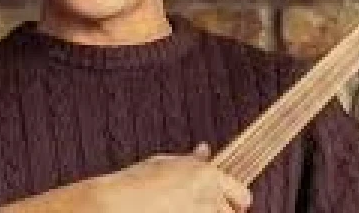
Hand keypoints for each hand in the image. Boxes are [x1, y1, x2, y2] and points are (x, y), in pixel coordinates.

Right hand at [92, 143, 251, 212]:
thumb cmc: (136, 183)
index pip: (243, 195)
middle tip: (202, 207)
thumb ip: (191, 161)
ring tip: (185, 210)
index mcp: (208, 177)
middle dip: (220, 212)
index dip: (237, 200)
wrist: (115, 205)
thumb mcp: (165, 163)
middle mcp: (209, 200)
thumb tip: (205, 150)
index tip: (232, 202)